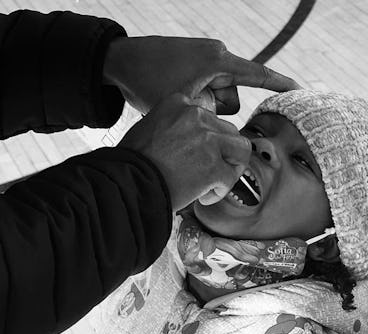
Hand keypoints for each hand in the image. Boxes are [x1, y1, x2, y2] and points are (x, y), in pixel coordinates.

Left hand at [103, 36, 299, 113]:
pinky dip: (194, 97)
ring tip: (174, 100)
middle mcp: (216, 55)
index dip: (280, 86)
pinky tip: (172, 95)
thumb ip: (209, 116)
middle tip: (186, 108)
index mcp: (218, 61)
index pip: (259, 75)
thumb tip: (220, 125)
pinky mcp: (193, 61)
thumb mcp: (183, 105)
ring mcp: (204, 57)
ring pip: (215, 95)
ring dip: (200, 105)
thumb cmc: (147, 82)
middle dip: (213, 109)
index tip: (299, 93)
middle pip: (230, 96)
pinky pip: (204, 86)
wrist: (120, 61)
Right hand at [118, 93, 250, 210]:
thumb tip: (197, 141)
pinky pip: (230, 178)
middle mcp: (195, 116)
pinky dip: (218, 192)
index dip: (207, 139)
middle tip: (206, 172)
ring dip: (230, 168)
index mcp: (178, 102)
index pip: (209, 117)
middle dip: (222, 154)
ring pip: (241, 150)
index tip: (195, 155)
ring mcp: (207, 140)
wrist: (126, 184)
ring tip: (212, 182)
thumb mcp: (149, 128)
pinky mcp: (213, 166)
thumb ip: (175, 126)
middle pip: (229, 131)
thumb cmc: (132, 162)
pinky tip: (201, 197)